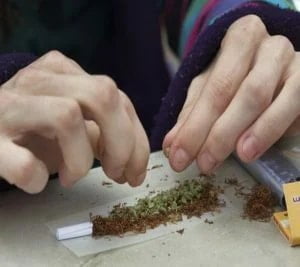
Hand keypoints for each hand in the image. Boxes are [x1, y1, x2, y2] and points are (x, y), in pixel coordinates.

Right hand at [0, 51, 148, 192]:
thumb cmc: (31, 131)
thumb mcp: (71, 124)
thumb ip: (103, 131)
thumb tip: (133, 159)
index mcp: (63, 73)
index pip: (117, 98)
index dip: (136, 139)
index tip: (136, 171)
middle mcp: (38, 80)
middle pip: (102, 95)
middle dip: (121, 142)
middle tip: (116, 172)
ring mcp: (9, 106)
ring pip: (67, 116)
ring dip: (80, 160)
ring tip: (73, 178)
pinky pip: (23, 161)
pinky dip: (37, 177)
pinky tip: (36, 181)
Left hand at [163, 15, 299, 172]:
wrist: (274, 65)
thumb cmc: (236, 76)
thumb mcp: (210, 88)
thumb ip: (192, 114)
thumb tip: (172, 146)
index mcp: (241, 39)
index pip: (215, 87)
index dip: (195, 127)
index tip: (179, 157)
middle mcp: (271, 47)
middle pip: (244, 93)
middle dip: (220, 134)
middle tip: (204, 164)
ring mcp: (296, 63)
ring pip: (272, 100)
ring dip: (254, 133)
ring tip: (238, 158)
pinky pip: (297, 107)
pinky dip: (274, 129)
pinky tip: (257, 149)